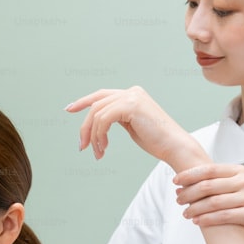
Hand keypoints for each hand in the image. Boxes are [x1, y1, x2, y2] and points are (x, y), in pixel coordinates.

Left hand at [66, 86, 207, 171]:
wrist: (174, 146)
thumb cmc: (157, 141)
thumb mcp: (133, 126)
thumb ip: (118, 118)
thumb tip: (99, 123)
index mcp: (133, 94)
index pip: (102, 95)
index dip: (83, 101)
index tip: (69, 109)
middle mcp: (132, 91)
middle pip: (96, 104)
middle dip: (85, 126)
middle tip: (82, 145)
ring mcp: (132, 96)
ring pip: (97, 113)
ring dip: (93, 136)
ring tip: (98, 152)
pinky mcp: (131, 105)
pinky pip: (104, 119)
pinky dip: (100, 135)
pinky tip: (104, 148)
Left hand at [173, 164, 243, 243]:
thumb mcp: (243, 187)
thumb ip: (224, 182)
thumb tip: (194, 182)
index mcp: (240, 172)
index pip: (209, 170)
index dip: (189, 175)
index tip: (175, 181)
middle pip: (208, 185)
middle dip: (189, 192)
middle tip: (178, 199)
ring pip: (214, 202)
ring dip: (195, 208)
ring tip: (185, 213)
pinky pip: (224, 216)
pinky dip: (208, 219)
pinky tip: (197, 222)